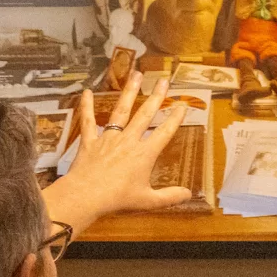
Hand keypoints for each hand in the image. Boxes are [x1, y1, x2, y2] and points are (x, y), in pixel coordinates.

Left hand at [42, 79, 191, 234]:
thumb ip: (169, 197)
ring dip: (129, 92)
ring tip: (136, 75)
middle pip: (145, 115)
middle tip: (163, 81)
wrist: (87, 196)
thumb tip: (189, 194)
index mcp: (144, 154)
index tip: (183, 105)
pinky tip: (87, 92)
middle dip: (156, 97)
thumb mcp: (148, 201)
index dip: (175, 119)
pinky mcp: (90, 142)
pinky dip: (87, 107)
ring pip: (121, 111)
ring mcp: (108, 139)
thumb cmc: (118, 199)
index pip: (164, 133)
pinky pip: (88, 121)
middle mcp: (128, 141)